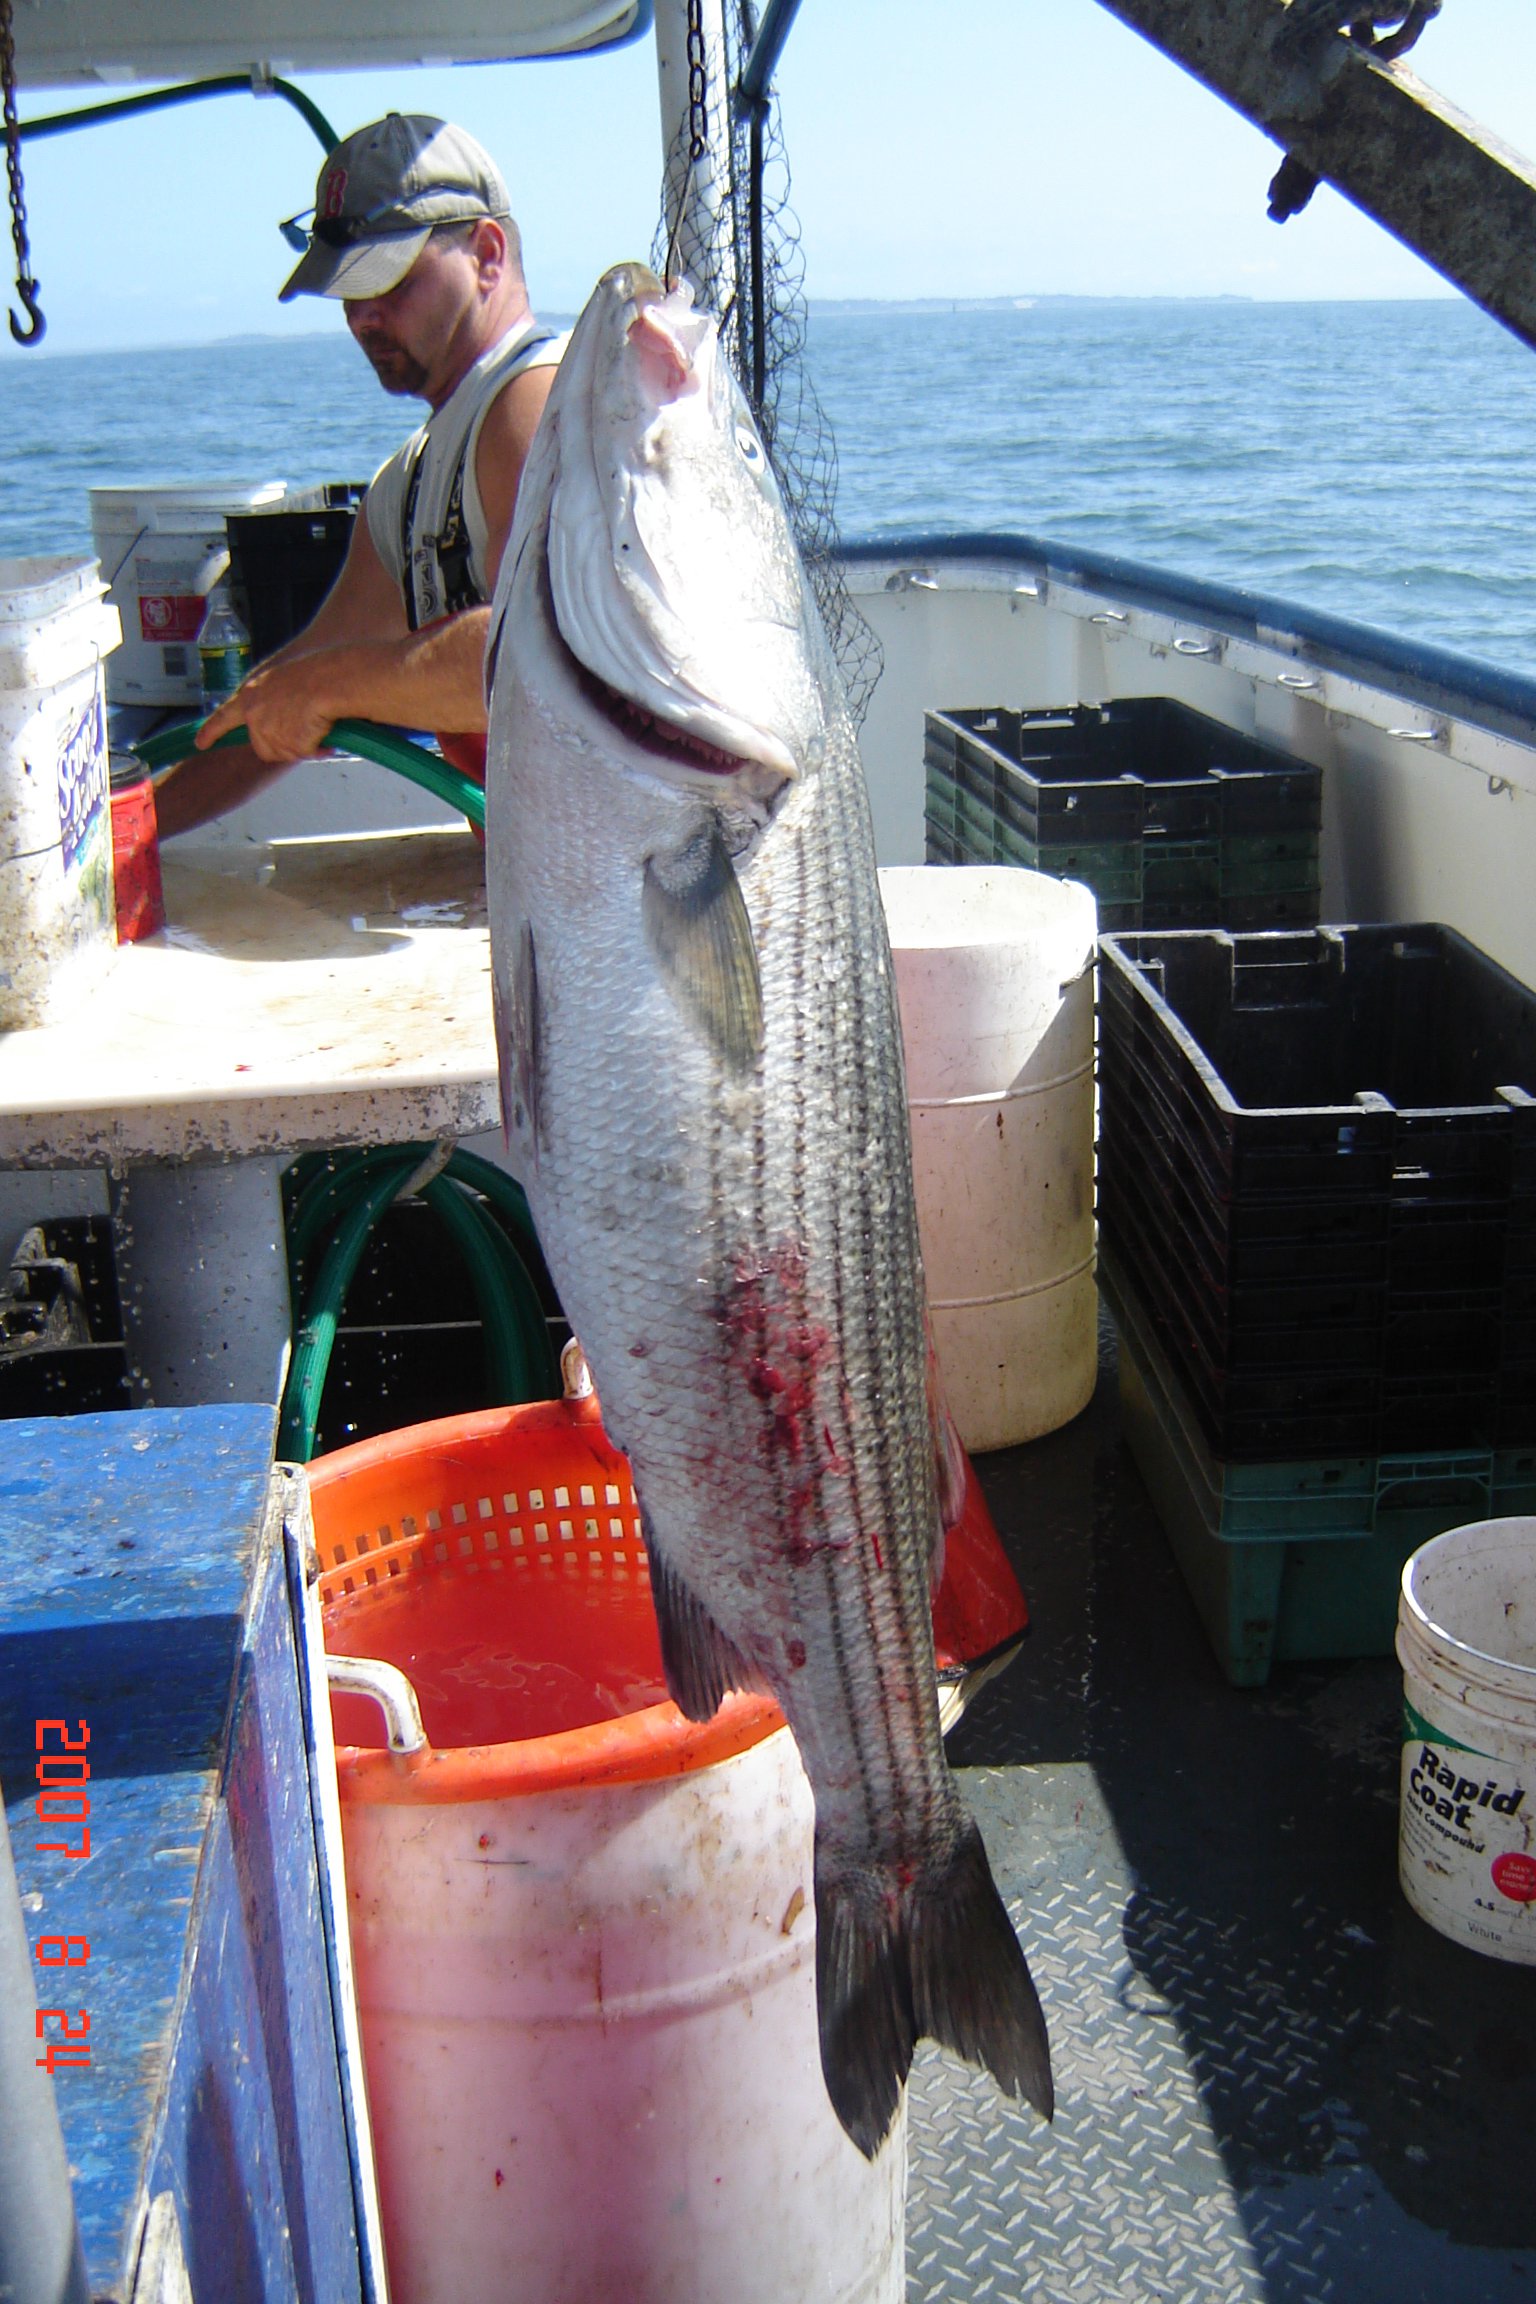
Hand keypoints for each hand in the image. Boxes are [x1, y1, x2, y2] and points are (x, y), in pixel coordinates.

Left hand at [196, 648, 347, 763]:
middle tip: (302, 726)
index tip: (200, 743)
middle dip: (281, 743)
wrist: (330, 681)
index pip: (224, 717)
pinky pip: (303, 754)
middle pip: (262, 746)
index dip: (212, 731)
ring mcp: (269, 731)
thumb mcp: (283, 682)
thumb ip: (273, 703)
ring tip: (315, 722)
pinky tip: (322, 729)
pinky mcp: (286, 744)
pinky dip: (315, 747)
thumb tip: (285, 722)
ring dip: (301, 744)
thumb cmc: (315, 675)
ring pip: (284, 752)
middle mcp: (255, 715)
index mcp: (251, 695)